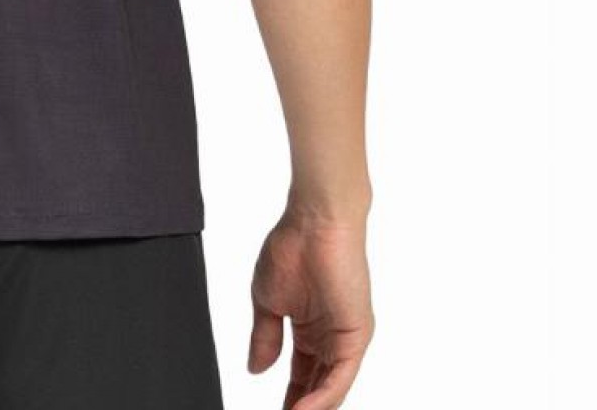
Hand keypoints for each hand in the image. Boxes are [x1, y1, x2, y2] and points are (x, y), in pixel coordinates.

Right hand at [247, 210, 374, 409]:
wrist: (314, 223)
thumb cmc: (291, 248)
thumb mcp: (267, 301)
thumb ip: (265, 338)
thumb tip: (257, 369)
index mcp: (310, 329)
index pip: (302, 376)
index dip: (289, 399)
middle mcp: (331, 338)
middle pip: (318, 387)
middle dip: (301, 408)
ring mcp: (345, 339)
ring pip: (331, 388)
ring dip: (311, 408)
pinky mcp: (356, 336)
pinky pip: (341, 376)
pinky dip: (323, 397)